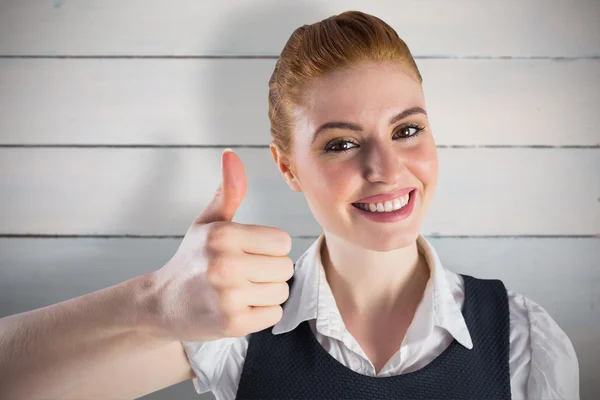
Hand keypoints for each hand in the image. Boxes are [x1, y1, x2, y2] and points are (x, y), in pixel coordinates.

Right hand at [151, 149, 292, 341]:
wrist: (163, 303)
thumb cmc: (192, 260)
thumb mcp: (208, 222)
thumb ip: (228, 191)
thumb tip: (232, 154)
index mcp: (223, 235)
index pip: (282, 241)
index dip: (269, 249)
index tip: (248, 253)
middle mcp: (225, 264)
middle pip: (285, 267)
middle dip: (269, 272)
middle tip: (243, 275)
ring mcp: (228, 296)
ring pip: (281, 291)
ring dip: (266, 293)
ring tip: (240, 291)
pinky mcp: (233, 323)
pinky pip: (274, 314)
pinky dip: (261, 314)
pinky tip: (238, 308)